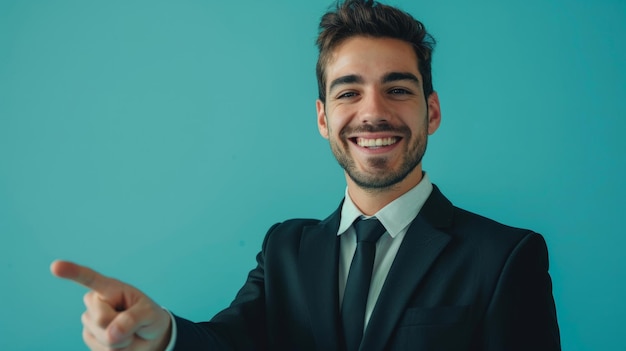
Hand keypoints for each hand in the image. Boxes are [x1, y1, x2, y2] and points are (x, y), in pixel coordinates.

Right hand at [50, 260, 171, 350]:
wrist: (149, 336)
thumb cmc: (149, 318)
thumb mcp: (150, 314)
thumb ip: (133, 319)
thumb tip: (112, 334)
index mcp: (111, 288)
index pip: (90, 279)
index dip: (73, 272)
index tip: (55, 266)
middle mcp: (95, 302)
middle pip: (100, 318)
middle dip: (121, 327)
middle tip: (134, 325)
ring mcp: (89, 321)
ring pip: (103, 338)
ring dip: (122, 341)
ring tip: (130, 332)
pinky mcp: (89, 337)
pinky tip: (122, 342)